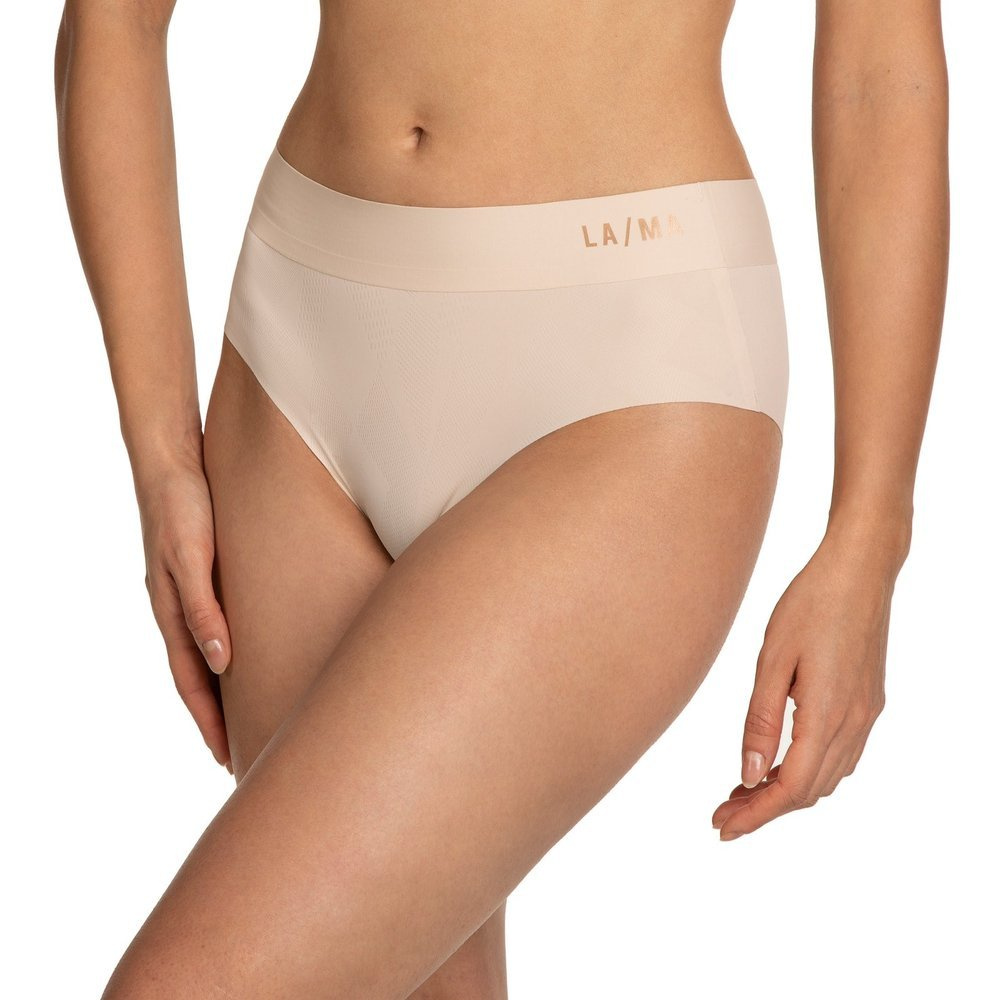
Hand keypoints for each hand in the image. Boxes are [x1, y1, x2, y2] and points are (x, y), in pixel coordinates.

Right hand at [136, 453, 233, 772]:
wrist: (173, 458)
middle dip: (219, 716)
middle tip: (245, 751)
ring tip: (250, 715)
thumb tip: (222, 662)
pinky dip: (231, 651)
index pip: (192, 682)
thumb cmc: (182, 506)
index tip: (228, 758)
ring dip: (225, 689)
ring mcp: (191, 593)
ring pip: (209, 654)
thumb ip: (203, 608)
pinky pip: (218, 625)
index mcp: (172, 611)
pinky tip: (249, 657)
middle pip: (200, 676)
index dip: (209, 721)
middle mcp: (179, 609)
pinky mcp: (206, 576)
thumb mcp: (192, 558)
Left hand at [711, 533, 896, 839]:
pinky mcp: (868, 701)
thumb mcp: (773, 660)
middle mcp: (854, 722)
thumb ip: (760, 719)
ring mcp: (866, 713)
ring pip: (827, 776)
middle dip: (764, 808)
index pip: (792, 787)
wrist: (860, 569)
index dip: (756, 814)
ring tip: (742, 791)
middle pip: (810, 790)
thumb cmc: (810, 604)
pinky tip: (780, 763)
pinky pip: (841, 755)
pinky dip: (808, 771)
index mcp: (828, 714)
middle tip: (722, 811)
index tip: (722, 827)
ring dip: (786, 792)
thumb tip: (749, 774)